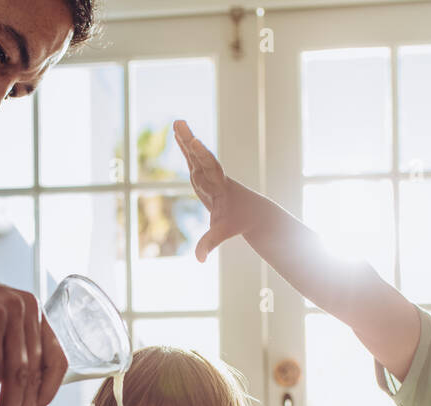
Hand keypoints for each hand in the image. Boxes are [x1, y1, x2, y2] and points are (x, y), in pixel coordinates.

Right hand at [173, 120, 256, 262]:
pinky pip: (193, 158)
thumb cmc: (239, 221)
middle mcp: (215, 177)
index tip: (195, 144)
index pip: (210, 171)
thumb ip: (210, 243)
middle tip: (181, 125)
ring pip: (196, 155)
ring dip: (185, 139)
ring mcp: (209, 174)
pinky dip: (185, 146)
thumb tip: (199, 259)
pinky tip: (178, 133)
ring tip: (177, 122)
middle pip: (200, 157)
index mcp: (220, 188)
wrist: (253, 211)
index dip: (202, 157)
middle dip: (191, 143)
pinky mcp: (204, 175)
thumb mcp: (224, 232)